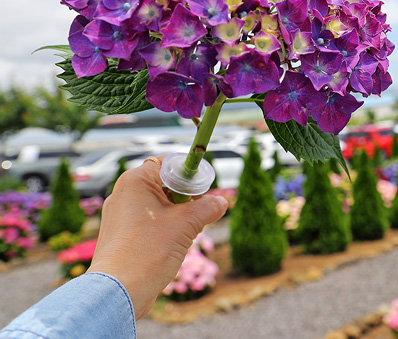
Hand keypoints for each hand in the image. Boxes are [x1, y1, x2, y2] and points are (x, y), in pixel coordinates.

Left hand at [87, 156, 227, 318]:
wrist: (118, 292)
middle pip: (164, 184)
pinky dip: (164, 229)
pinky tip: (171, 246)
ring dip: (177, 216)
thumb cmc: (148, 251)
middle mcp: (123, 194)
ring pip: (158, 205)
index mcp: (135, 181)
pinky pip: (149, 222)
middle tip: (198, 212)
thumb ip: (207, 207)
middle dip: (185, 197)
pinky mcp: (121, 235)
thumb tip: (221, 202)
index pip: (167, 163)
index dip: (188, 172)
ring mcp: (119, 216)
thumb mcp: (187, 224)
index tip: (203, 187)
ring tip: (183, 234)